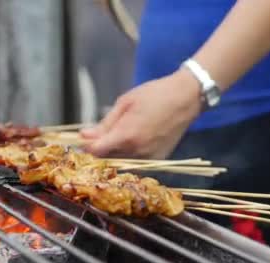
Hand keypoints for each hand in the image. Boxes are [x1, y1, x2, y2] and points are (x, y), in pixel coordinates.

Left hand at [81, 69, 202, 158]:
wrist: (186, 98)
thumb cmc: (154, 95)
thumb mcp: (124, 103)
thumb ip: (104, 124)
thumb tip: (83, 135)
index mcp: (126, 136)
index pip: (96, 151)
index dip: (86, 147)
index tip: (82, 140)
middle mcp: (137, 151)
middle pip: (107, 158)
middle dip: (99, 148)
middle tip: (97, 135)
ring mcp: (148, 157)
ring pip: (121, 160)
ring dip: (114, 151)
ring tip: (119, 133)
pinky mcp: (158, 159)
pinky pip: (136, 160)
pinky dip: (129, 153)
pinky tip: (132, 139)